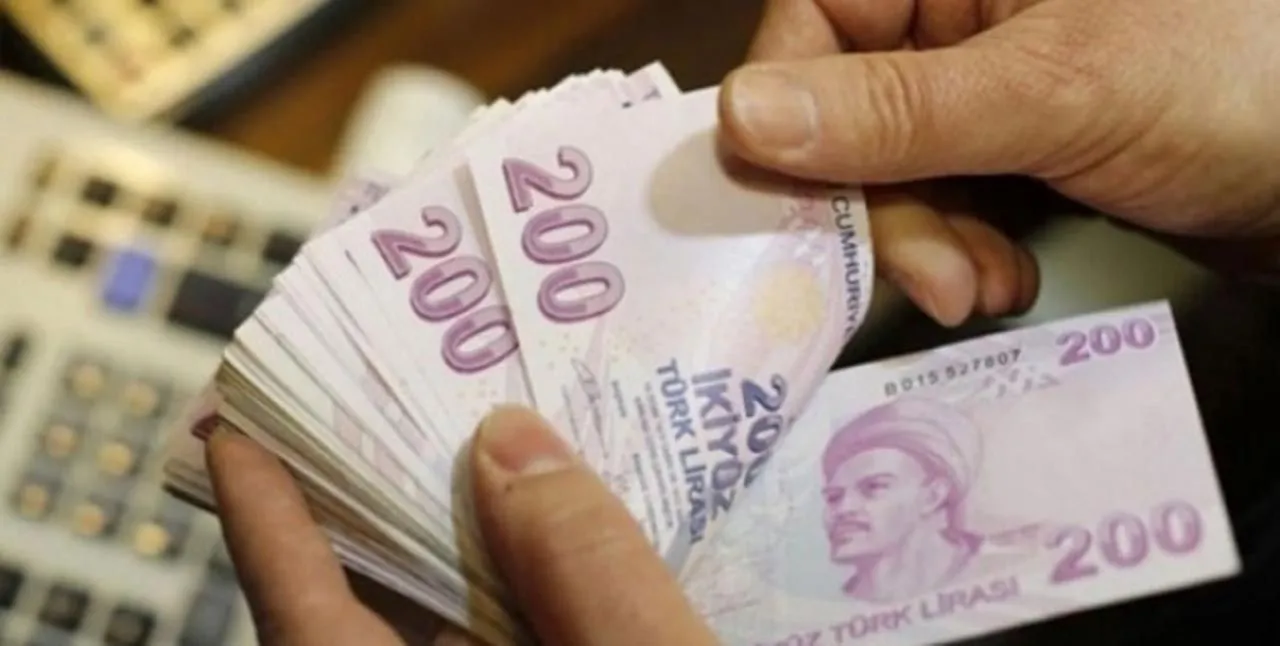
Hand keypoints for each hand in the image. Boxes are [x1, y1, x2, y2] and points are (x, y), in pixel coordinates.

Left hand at [205, 406, 717, 645]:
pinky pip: (517, 645)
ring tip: (468, 439)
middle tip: (376, 395)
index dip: (266, 518)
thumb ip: (585, 572)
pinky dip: (525, 593)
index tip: (232, 428)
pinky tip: (555, 538)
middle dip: (370, 503)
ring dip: (458, 543)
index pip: (306, 618)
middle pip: (370, 614)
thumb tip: (509, 446)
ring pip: (448, 632)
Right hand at [719, 0, 1279, 324]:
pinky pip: (944, 197)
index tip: (787, 198)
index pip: (818, 14)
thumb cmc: (1236, 83)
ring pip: (890, 166)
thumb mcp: (1055, 95)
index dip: (789, 106)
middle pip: (846, 106)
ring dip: (927, 243)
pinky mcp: (1018, 141)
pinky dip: (962, 249)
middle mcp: (964, 6)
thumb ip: (895, 112)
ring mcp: (991, 76)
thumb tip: (739, 116)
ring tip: (984, 290)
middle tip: (932, 280)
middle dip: (883, 206)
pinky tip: (1004, 281)